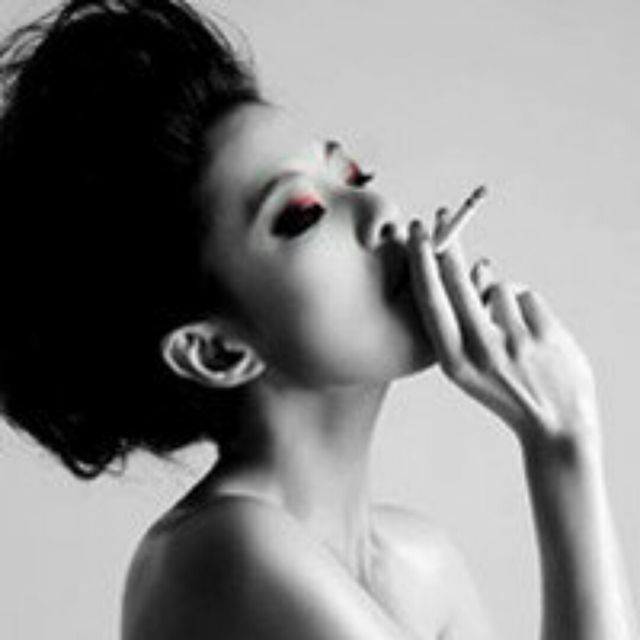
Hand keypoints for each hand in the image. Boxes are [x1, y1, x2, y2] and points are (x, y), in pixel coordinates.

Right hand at [405, 209, 600, 456]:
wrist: (555, 425)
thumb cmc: (505, 390)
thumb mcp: (469, 367)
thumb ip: (464, 321)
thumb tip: (477, 265)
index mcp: (453, 360)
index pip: (431, 300)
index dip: (422, 262)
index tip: (418, 233)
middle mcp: (480, 350)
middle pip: (457, 279)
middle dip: (446, 242)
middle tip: (442, 215)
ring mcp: (515, 341)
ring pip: (498, 286)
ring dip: (501, 297)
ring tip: (511, 330)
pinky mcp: (546, 334)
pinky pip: (527, 297)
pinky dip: (527, 308)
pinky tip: (533, 336)